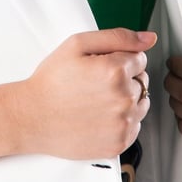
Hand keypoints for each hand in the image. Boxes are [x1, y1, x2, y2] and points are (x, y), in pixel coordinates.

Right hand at [15, 28, 156, 159]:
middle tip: (96, 83)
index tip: (101, 65)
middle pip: (143, 81)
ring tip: (98, 100)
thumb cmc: (52, 80)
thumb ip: (117, 37)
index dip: (120, 58)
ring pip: (141, 104)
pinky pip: (134, 127)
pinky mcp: (119, 144)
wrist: (32, 116)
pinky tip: (99, 116)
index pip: (140, 58)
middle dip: (125, 78)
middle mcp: (123, 99)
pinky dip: (121, 121)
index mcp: (115, 71)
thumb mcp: (77, 45)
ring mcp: (123, 124)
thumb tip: (149, 38)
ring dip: (126, 100)